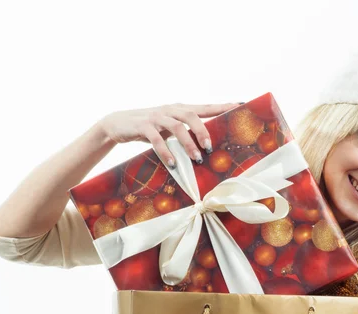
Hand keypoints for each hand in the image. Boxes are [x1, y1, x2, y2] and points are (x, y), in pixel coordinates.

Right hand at [98, 102, 240, 167]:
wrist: (117, 124)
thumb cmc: (150, 128)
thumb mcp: (169, 128)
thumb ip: (186, 133)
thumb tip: (207, 147)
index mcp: (179, 109)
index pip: (205, 107)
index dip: (222, 106)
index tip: (240, 106)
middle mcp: (170, 110)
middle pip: (191, 115)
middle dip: (203, 131)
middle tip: (210, 148)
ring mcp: (156, 117)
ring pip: (176, 126)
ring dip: (188, 143)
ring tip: (196, 158)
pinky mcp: (142, 126)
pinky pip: (156, 139)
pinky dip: (166, 152)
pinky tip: (172, 163)